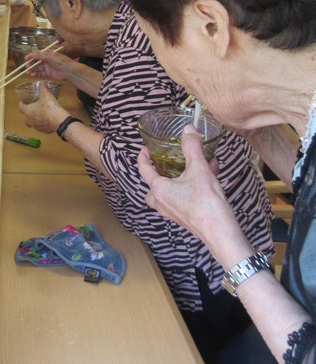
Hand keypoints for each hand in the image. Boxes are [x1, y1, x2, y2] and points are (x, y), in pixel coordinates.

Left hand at [19, 84, 68, 134]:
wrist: (59, 120)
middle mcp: (31, 121)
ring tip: (42, 114)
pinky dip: (44, 124)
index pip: (20, 108)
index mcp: (28, 111)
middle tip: (33, 109)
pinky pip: (43, 127)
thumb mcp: (45, 95)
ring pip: (34, 124)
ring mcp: (38, 127)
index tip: (22, 102)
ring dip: (36, 120)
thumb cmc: (49, 107)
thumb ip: (42, 89)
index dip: (21, 104)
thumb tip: (41, 84)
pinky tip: (49, 120)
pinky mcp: (45, 131)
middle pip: (26, 119)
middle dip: (29, 115)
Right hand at [23, 50, 70, 81]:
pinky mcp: (48, 73)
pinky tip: (32, 75)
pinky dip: (36, 74)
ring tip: (27, 72)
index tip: (26, 59)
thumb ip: (40, 56)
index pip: (37, 54)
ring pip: (37, 68)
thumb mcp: (50, 56)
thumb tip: (32, 55)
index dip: (31, 56)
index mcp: (47, 54)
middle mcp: (46, 60)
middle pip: (36, 61)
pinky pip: (40, 73)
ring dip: (32, 70)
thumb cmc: (61, 61)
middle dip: (31, 64)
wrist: (69, 71)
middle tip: (26, 67)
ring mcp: (47, 66)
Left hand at [136, 124, 228, 245]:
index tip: (145, 149)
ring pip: (170, 193)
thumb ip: (192, 147)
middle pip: (153, 186)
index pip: (144, 170)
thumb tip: (187, 129)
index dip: (143, 158)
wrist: (221, 233)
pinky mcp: (186, 218)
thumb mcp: (199, 169)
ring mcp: (174, 213)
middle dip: (159, 174)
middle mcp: (163, 203)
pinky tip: (210, 178)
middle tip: (167, 164)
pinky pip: (184, 199)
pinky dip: (192, 188)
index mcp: (159, 189)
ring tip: (197, 167)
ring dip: (180, 180)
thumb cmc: (206, 203)